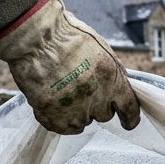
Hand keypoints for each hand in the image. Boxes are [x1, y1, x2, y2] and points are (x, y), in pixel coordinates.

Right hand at [0, 0, 140, 134]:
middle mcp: (95, 99)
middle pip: (104, 115)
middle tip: (82, 89)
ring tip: (64, 91)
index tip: (128, 122)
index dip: (130, 118)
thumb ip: (113, 73)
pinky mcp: (52, 116)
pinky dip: (61, 119)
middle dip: (97, 106)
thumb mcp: (101, 49)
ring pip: (83, 122)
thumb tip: (119, 88)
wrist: (34, 37)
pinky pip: (63, 128)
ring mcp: (73, 110)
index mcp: (111, 80)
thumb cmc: (66, 35)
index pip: (129, 109)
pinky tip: (55, 103)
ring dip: (78, 112)